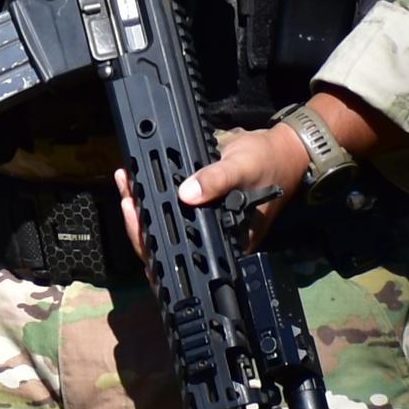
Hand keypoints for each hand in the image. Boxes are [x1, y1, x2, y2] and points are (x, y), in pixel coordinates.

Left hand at [121, 91, 375, 256]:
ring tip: (125, 184)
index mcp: (229, 243)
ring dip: (141, 208)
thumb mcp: (241, 167)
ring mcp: (206, 228)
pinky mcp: (199, 213)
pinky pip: (170, 213)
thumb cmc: (268, 162)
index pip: (183, 256)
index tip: (134, 216)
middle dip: (140, 223)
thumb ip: (216, 180)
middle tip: (125, 196)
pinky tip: (135, 183)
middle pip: (168, 245)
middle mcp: (214, 242)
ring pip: (165, 229)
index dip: (153, 242)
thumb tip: (187, 194)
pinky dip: (150, 199)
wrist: (284, 152)